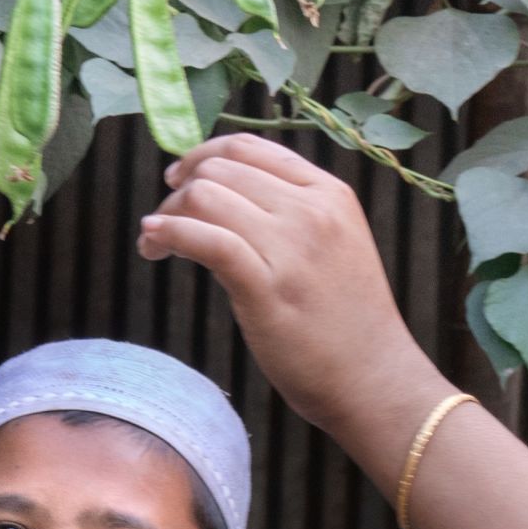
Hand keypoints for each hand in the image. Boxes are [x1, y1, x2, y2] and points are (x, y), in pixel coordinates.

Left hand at [135, 136, 450, 458]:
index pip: (249, 148)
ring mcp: (291, 247)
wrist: (374, 380)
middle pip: (220, 169)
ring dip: (167, 214)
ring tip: (155, 243)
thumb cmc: (348, 324)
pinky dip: (168, 233)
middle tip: (162, 221)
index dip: (203, 156)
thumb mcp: (333, 247)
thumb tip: (222, 200)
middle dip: (178, 189)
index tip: (180, 180)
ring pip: (206, 197)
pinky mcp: (267, 287)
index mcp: (329, 193)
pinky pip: (205, 240)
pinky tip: (153, 243)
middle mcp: (311, 210)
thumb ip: (290, 216)